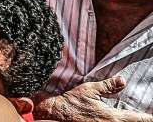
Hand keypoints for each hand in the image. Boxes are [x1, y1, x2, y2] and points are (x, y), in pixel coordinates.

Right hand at [36, 77, 152, 121]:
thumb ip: (107, 86)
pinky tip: (116, 119)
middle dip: (141, 119)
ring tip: (133, 116)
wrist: (55, 115)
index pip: (140, 119)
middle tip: (145, 116)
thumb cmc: (71, 103)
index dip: (149, 117)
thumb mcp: (89, 90)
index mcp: (113, 117)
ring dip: (129, 120)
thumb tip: (122, 81)